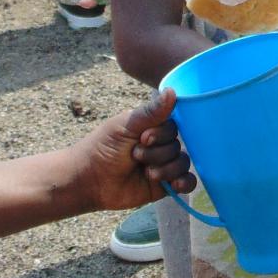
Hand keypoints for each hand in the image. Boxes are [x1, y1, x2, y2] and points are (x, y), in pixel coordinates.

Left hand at [72, 89, 195, 210]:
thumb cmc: (103, 148)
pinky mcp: (164, 185)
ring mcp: (163, 165)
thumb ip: (151, 112)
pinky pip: (188, 182)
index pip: (173, 127)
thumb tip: (172, 91)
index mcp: (151, 128)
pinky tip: (176, 183)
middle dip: (158, 153)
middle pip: (178, 145)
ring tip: (147, 173)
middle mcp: (160, 145)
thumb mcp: (125, 126)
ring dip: (166, 169)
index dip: (162, 134)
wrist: (90, 181)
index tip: (143, 138)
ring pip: (183, 163)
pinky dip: (186, 182)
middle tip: (135, 156)